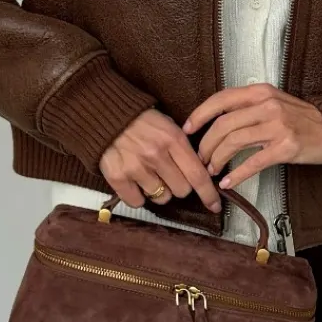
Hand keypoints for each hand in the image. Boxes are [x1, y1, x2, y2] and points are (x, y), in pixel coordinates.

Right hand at [100, 108, 221, 211]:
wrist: (107, 116)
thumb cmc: (142, 121)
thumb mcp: (168, 125)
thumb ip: (183, 148)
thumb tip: (201, 172)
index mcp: (172, 139)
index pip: (197, 175)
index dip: (208, 194)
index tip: (215, 205)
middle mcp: (156, 155)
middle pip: (182, 191)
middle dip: (179, 185)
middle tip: (169, 174)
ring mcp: (136, 168)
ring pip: (162, 198)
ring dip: (159, 190)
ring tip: (149, 174)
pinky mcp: (118, 178)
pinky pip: (138, 202)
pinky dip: (138, 195)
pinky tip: (135, 181)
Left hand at [183, 84, 321, 190]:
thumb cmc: (303, 118)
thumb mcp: (276, 101)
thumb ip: (250, 106)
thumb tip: (218, 120)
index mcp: (261, 92)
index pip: (221, 99)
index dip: (200, 114)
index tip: (187, 129)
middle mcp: (267, 105)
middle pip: (223, 124)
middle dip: (206, 144)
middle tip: (200, 158)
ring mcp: (277, 126)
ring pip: (234, 142)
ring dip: (217, 159)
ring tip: (211, 170)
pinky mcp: (286, 147)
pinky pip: (253, 162)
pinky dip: (236, 174)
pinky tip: (227, 182)